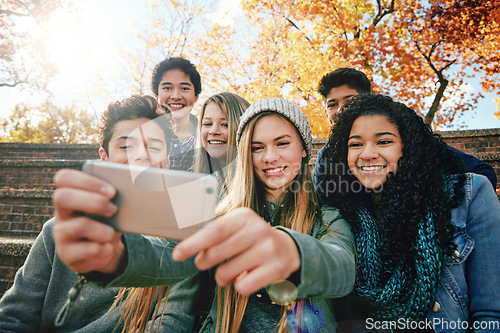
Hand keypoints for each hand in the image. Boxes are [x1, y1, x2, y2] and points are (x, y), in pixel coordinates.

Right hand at [52, 169, 124, 273]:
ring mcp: (61, 234)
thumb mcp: (114, 200)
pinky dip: (104, 249)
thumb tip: (123, 160)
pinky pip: (88, 250)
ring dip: (104, 229)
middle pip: (62, 197)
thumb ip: (117, 175)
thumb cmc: (109, 218)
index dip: (87, 182)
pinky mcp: (67, 254)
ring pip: (79, 225)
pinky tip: (107, 248)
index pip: (64, 178)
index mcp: (71, 193)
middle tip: (113, 209)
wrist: (106, 248)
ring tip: (112, 233)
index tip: (112, 192)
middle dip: (93, 201)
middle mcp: (62, 212)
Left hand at [172, 207, 300, 295]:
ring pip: (226, 273)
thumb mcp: (236, 228)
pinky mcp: (275, 269)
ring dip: (221, 277)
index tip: (177, 255)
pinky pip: (242, 287)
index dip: (193, 244)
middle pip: (216, 253)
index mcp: (244, 216)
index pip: (214, 231)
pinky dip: (238, 285)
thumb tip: (186, 246)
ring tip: (231, 270)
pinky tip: (246, 275)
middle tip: (206, 262)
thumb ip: (214, 233)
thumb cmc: (251, 239)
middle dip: (204, 262)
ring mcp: (268, 249)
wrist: (287, 249)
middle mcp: (258, 230)